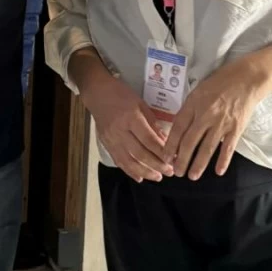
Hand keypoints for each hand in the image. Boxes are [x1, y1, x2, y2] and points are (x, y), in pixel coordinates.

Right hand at [77, 62, 173, 183]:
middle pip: (140, 153)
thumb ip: (152, 124)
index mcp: (131, 118)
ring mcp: (111, 139)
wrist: (97, 93)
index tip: (175, 160)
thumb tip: (165, 142)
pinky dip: (129, 171)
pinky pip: (118, 161)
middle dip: (157, 165)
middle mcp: (120, 131)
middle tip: (170, 172)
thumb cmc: (122, 94)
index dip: (162, 152)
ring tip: (158, 177)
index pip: (149, 140)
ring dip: (145, 172)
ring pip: (129, 161)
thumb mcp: (141, 104)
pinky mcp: (106, 144)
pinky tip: (140, 178)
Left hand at [165, 57, 265, 179]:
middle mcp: (206, 115)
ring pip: (207, 148)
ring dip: (198, 164)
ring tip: (192, 176)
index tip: (166, 157)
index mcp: (193, 104)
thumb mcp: (198, 91)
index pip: (178, 128)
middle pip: (190, 142)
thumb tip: (179, 130)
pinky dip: (223, 161)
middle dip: (181, 160)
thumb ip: (189, 110)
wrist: (246, 78)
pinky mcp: (236, 128)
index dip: (170, 145)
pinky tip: (218, 171)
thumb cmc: (220, 83)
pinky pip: (228, 148)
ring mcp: (221, 123)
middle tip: (177, 172)